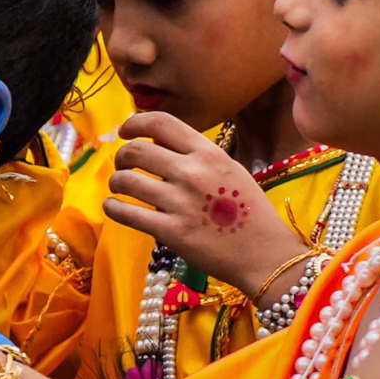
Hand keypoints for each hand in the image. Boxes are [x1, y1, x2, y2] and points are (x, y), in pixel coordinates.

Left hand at [104, 113, 313, 298]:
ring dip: (116, 182)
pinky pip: (125, 213)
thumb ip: (196, 155)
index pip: (160, 122)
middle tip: (122, 165)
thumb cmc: (250, 213)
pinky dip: (113, 207)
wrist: (267, 256)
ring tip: (120, 187)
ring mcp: (180, 202)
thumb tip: (156, 142)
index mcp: (209, 153)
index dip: (134, 123)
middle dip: (121, 155)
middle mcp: (192, 173)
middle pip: (136, 150)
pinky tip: (114, 207)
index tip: (126, 131)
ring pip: (126, 180)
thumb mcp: (230, 171)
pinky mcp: (171, 232)